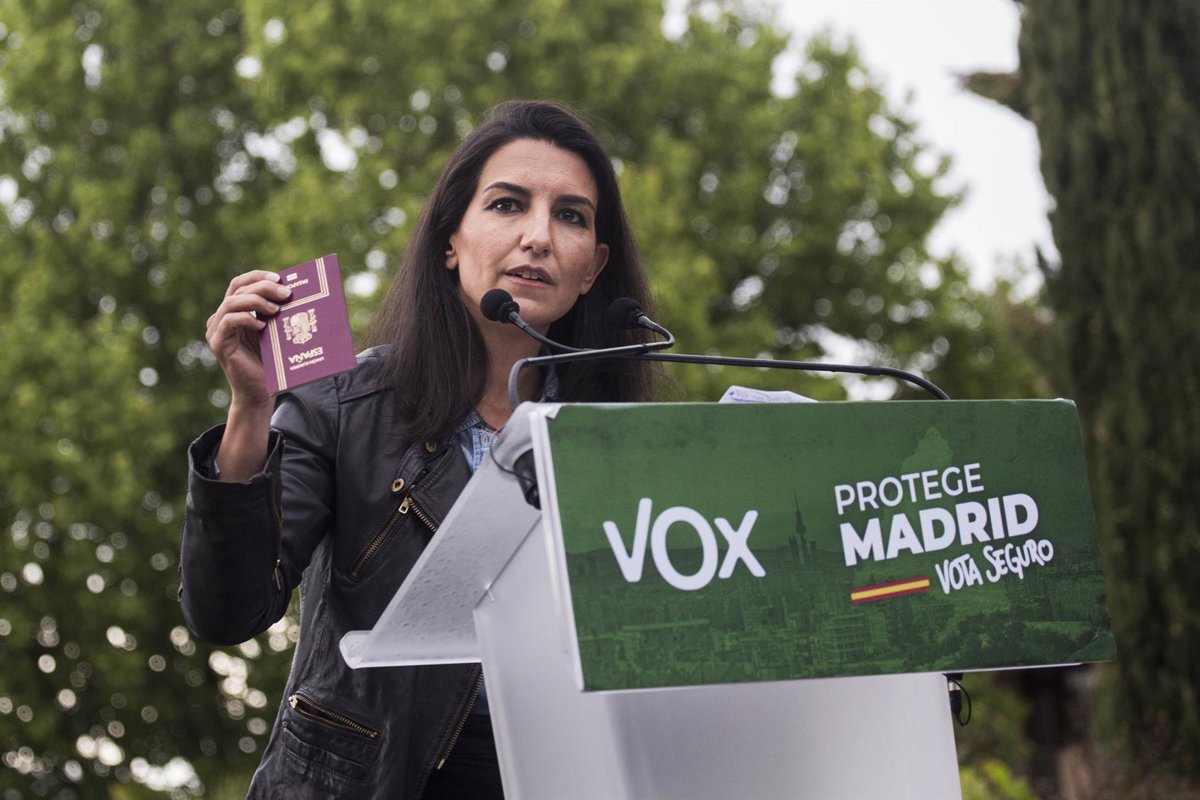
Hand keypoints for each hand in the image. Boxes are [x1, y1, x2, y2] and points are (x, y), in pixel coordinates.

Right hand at [206, 270, 291, 409]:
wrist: (259, 394)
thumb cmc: (270, 363)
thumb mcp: (275, 332)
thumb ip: (277, 313)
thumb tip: (297, 293)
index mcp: (234, 311)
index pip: (240, 283)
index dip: (258, 276)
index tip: (280, 277)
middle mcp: (221, 317)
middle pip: (238, 289)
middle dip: (263, 287)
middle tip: (286, 293)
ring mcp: (216, 330)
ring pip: (232, 302)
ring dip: (256, 301)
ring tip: (276, 309)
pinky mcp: (218, 344)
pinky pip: (228, 322)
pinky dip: (246, 319)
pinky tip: (263, 326)